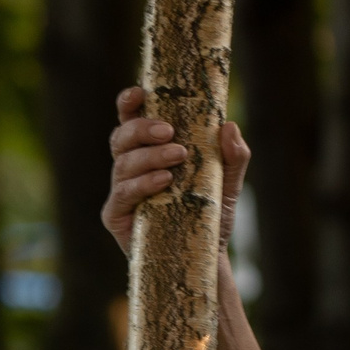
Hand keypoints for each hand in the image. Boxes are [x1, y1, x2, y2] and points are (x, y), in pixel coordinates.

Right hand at [102, 87, 249, 257]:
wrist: (207, 256)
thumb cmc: (210, 214)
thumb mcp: (228, 183)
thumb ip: (233, 156)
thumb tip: (229, 126)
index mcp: (149, 151)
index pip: (130, 119)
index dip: (129, 103)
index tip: (140, 92)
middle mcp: (130, 168)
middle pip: (121, 137)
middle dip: (141, 128)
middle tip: (169, 131)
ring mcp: (120, 191)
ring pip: (122, 163)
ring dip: (149, 156)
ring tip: (178, 156)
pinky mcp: (116, 216)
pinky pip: (122, 193)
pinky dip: (143, 184)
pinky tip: (163, 180)